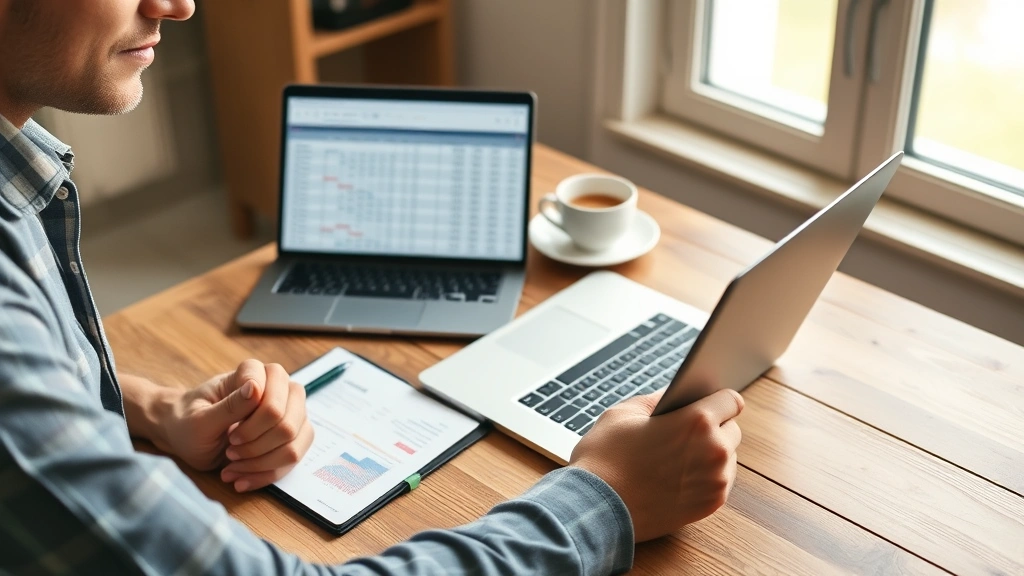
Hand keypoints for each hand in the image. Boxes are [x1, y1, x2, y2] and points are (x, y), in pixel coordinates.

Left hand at [159, 360, 313, 491]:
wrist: (185, 437)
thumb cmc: (188, 422)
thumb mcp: (200, 419)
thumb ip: (229, 405)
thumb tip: (256, 386)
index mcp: (255, 373)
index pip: (273, 401)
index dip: (253, 426)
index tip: (229, 436)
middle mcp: (279, 387)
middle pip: (288, 424)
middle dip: (257, 448)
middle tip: (230, 453)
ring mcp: (289, 411)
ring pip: (293, 444)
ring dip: (261, 464)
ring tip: (233, 467)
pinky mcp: (292, 434)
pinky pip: (293, 458)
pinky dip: (266, 474)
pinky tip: (242, 478)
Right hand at [569, 388, 743, 541]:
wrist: (594, 507)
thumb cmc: (604, 458)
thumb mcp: (625, 413)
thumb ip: (659, 400)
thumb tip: (675, 396)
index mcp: (697, 421)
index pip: (731, 400)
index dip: (717, 399)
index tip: (708, 403)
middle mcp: (714, 451)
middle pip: (732, 430)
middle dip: (713, 428)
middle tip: (685, 433)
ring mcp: (715, 481)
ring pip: (727, 459)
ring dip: (711, 455)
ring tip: (679, 456)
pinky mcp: (710, 505)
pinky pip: (719, 482)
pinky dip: (705, 477)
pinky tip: (680, 475)